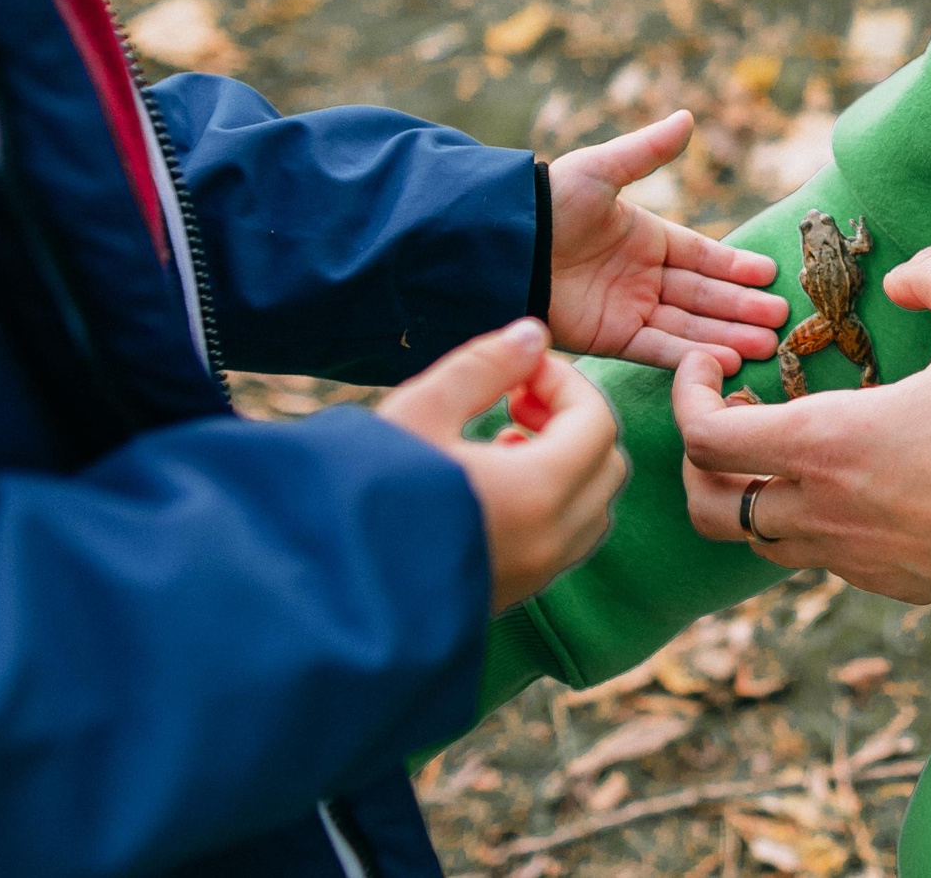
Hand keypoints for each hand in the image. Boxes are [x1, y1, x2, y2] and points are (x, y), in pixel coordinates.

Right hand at [378, 318, 628, 612]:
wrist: (323, 592)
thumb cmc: (363, 492)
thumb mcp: (419, 411)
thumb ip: (483, 365)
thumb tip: (534, 335)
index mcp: (538, 493)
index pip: (597, 422)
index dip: (564, 382)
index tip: (517, 371)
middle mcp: (550, 542)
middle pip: (607, 464)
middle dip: (572, 420)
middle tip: (514, 400)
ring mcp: (536, 575)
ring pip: (592, 506)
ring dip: (567, 463)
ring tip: (501, 440)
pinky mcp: (514, 595)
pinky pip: (565, 540)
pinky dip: (553, 502)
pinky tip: (492, 483)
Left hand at [546, 110, 787, 370]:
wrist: (503, 245)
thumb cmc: (550, 202)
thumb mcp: (601, 170)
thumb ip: (646, 152)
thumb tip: (687, 117)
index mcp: (643, 237)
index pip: (701, 254)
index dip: (734, 265)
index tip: (770, 273)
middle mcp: (641, 276)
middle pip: (702, 293)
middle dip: (741, 306)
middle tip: (783, 316)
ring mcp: (627, 309)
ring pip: (688, 324)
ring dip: (727, 334)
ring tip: (769, 343)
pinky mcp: (610, 337)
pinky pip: (658, 347)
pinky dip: (690, 355)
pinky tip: (726, 359)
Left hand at [674, 246, 930, 604]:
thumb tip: (904, 275)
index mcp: (828, 445)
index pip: (702, 436)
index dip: (686, 393)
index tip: (715, 363)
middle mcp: (823, 511)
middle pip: (706, 505)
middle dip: (698, 455)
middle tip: (737, 408)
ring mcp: (853, 557)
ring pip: (755, 540)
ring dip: (749, 492)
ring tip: (787, 443)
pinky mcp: (887, 584)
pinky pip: (814, 558)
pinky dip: (802, 520)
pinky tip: (847, 479)